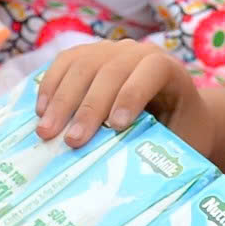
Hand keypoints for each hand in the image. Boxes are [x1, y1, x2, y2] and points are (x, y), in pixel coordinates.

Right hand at [34, 38, 210, 152]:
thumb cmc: (181, 130)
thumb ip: (159, 147)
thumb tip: (128, 175)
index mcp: (169, 68)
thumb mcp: (182, 140)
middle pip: (109, 69)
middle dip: (88, 107)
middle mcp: (138, 52)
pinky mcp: (88, 55)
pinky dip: (51, 85)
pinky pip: (64, 63)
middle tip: (71, 141)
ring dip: (61, 100)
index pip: (151, 70)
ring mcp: (110, 49)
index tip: (116, 126)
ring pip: (81, 65)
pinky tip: (41, 111)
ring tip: (46, 131)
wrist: (176, 110)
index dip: (132, 95)